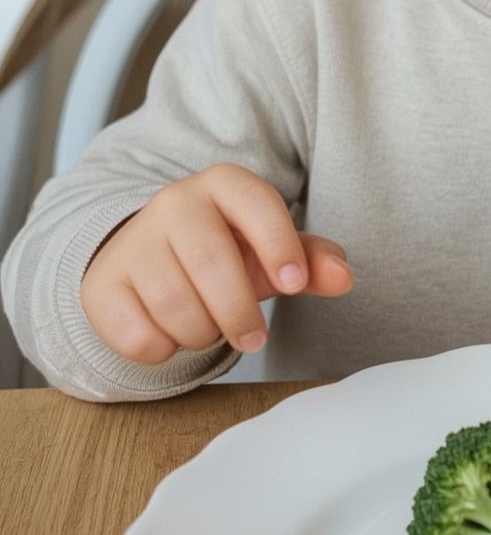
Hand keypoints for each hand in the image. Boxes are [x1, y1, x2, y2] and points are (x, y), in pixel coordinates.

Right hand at [80, 163, 353, 362]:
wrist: (147, 261)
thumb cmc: (224, 253)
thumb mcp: (270, 251)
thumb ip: (311, 261)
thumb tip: (343, 276)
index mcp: (223, 185)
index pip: (256, 204)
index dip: (279, 246)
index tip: (293, 285)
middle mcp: (173, 203)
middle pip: (212, 264)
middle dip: (239, 314)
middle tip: (253, 338)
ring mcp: (133, 242)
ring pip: (175, 306)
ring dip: (202, 334)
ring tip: (208, 327)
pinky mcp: (102, 285)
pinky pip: (138, 335)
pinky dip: (163, 349)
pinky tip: (168, 332)